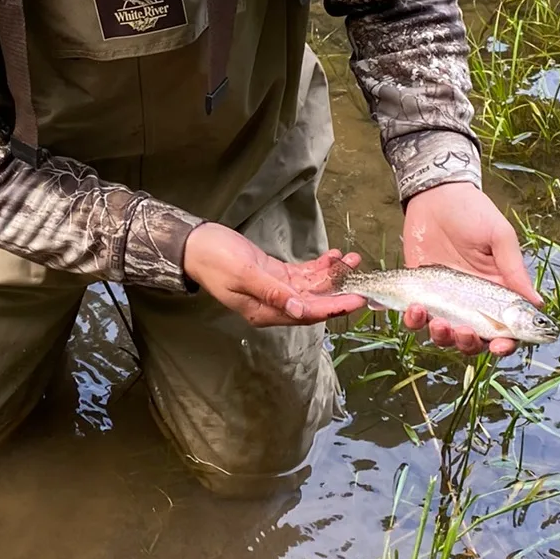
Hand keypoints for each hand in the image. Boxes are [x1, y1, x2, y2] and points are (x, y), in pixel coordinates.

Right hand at [183, 223, 365, 328]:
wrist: (196, 244)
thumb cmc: (215, 259)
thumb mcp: (243, 275)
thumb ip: (273, 293)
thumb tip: (301, 310)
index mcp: (264, 312)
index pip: (306, 314)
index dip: (333, 307)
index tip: (356, 299)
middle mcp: (272, 304)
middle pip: (313, 302)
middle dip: (339, 291)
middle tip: (363, 278)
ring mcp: (274, 289)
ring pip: (310, 286)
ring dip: (332, 274)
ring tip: (352, 259)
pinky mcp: (274, 274)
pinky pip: (302, 274)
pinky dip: (318, 266)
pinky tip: (334, 257)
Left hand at [401, 182, 540, 356]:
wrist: (435, 194)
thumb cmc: (473, 211)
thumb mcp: (499, 237)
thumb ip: (514, 270)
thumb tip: (537, 304)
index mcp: (496, 290)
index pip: (505, 328)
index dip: (504, 343)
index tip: (498, 346)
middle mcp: (471, 302)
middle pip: (473, 339)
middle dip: (468, 343)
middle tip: (462, 331)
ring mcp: (443, 299)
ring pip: (444, 335)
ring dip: (440, 336)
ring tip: (436, 320)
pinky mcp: (417, 292)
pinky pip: (415, 318)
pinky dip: (413, 321)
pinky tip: (413, 309)